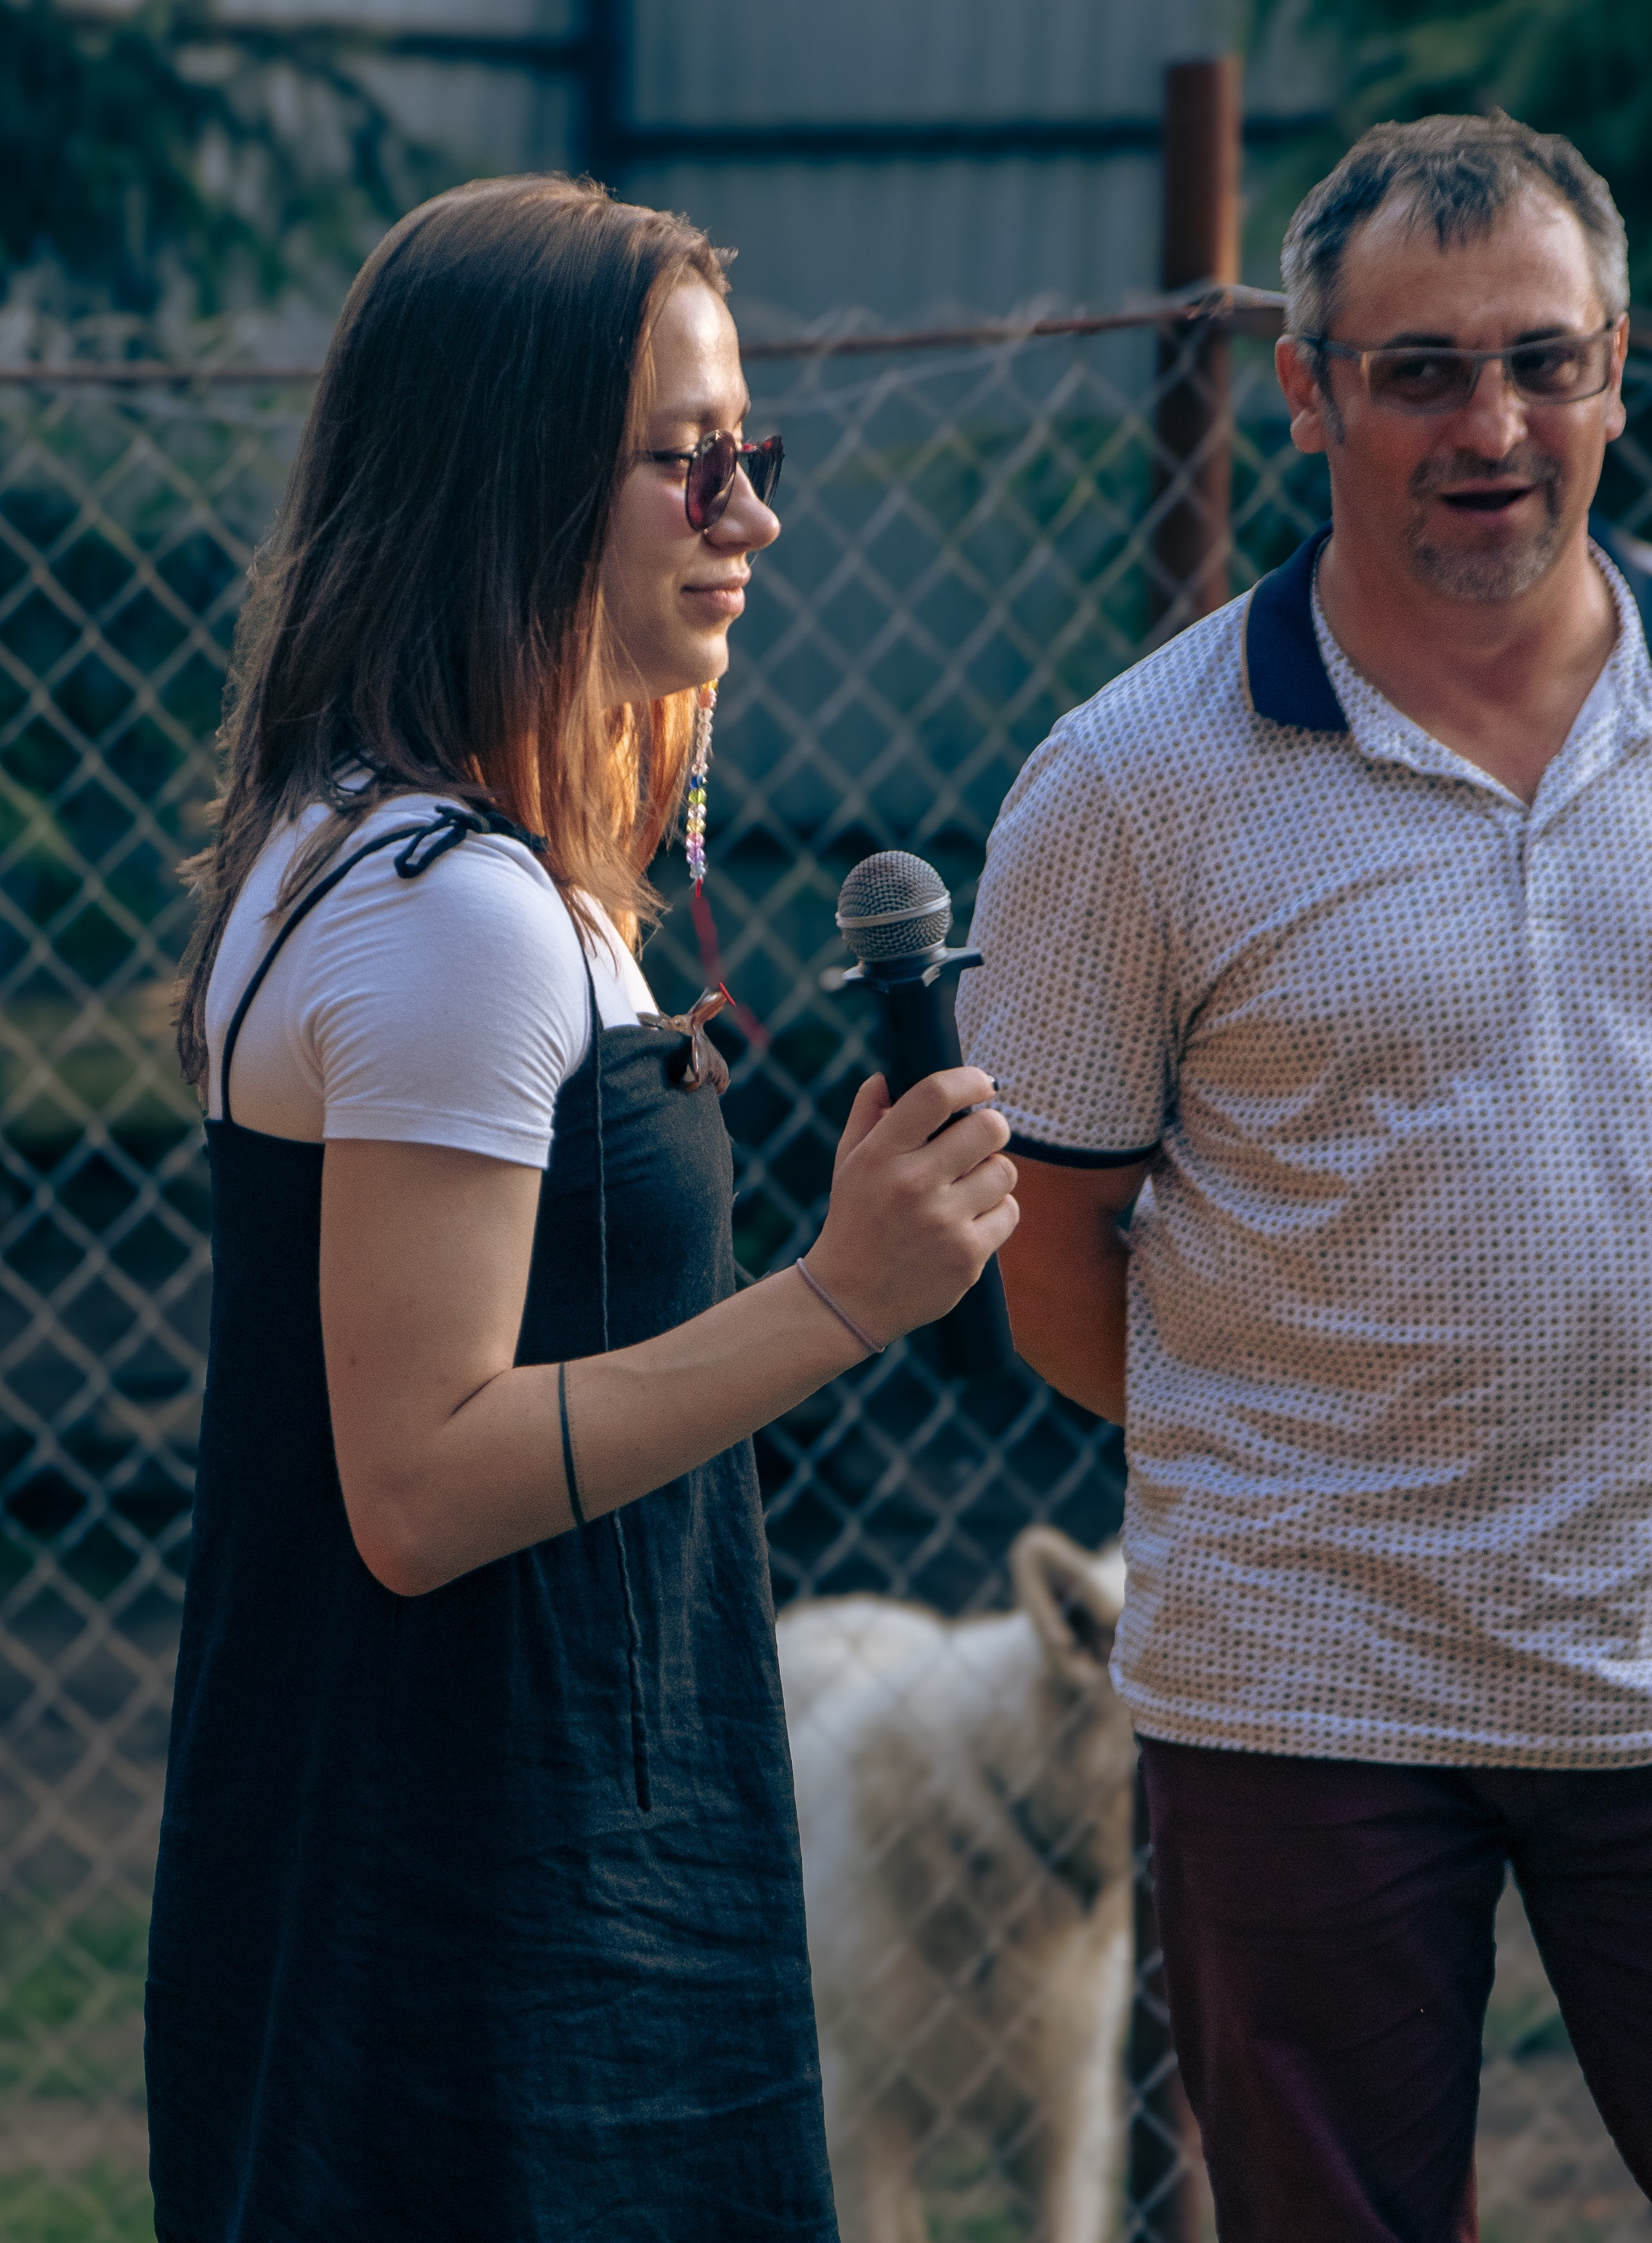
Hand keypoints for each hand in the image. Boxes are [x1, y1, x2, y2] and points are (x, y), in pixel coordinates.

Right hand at [804, 1069, 1018, 1346]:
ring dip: (992, 1174)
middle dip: (990, 1130)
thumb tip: (888, 1075)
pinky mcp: (967, 1257)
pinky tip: (970, 1221)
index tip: (983, 1084)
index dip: (971, 1080)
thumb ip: (867, 1115)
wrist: (848, 1299)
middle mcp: (913, 1185)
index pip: (936, 1094)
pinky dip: (997, 1213)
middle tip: (978, 1142)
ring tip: (968, 1188)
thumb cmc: (854, 1221)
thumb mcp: (848, 1163)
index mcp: (881, 1154)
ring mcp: (943, 1222)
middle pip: (989, 1129)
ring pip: (1005, 1171)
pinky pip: (1009, 1212)